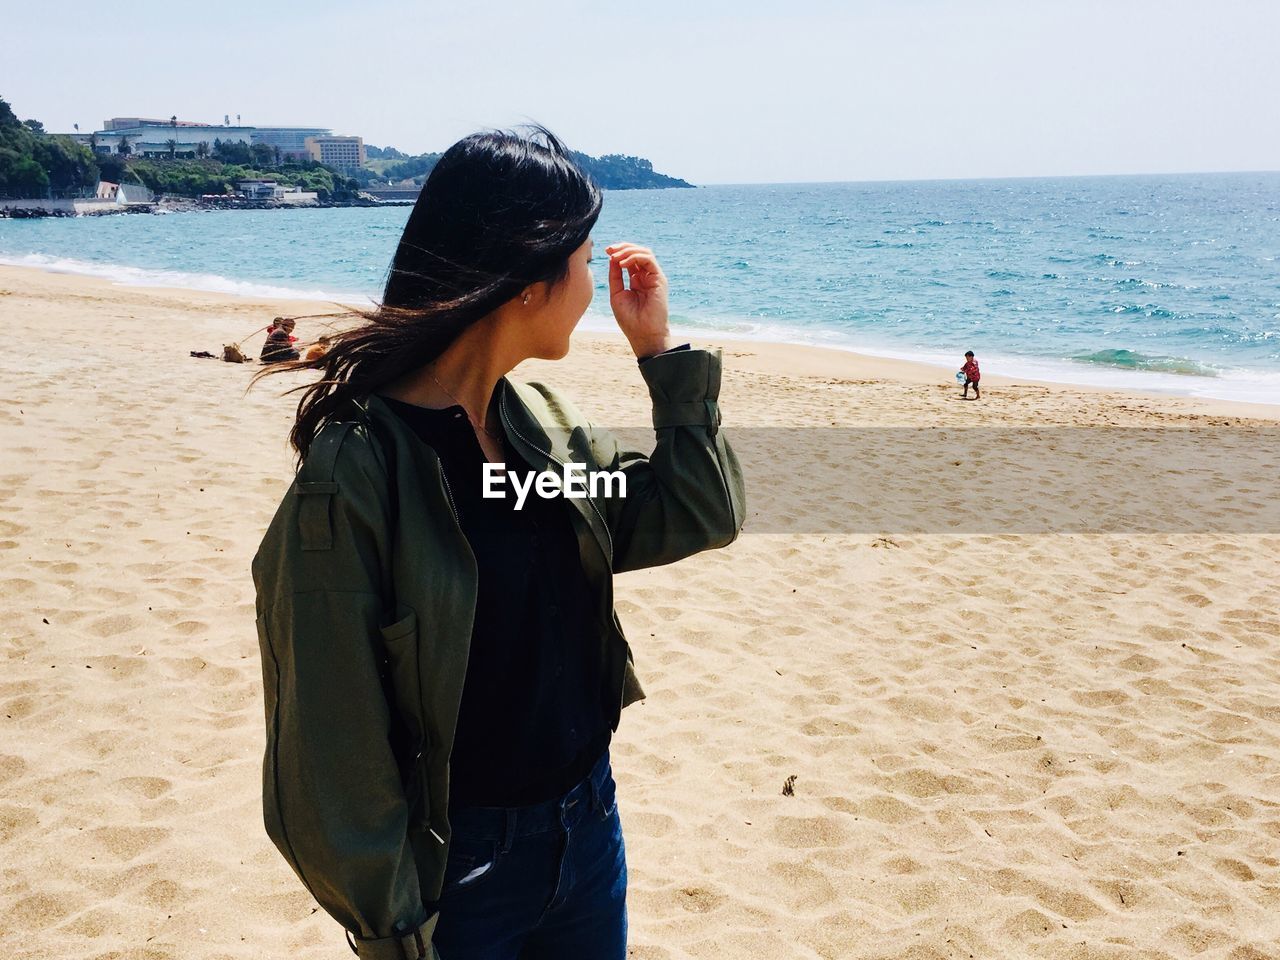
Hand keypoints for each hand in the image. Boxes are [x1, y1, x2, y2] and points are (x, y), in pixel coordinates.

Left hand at [606, 242, 671, 358]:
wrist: (643, 335)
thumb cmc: (630, 320)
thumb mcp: (617, 294)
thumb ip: (615, 276)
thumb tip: (612, 258)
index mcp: (636, 280)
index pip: (629, 259)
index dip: (618, 252)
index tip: (606, 251)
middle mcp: (646, 277)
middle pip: (637, 252)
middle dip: (622, 247)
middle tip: (609, 249)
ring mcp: (654, 277)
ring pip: (644, 252)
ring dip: (628, 251)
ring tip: (615, 257)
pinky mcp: (659, 279)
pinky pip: (648, 259)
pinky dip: (635, 257)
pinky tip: (623, 264)